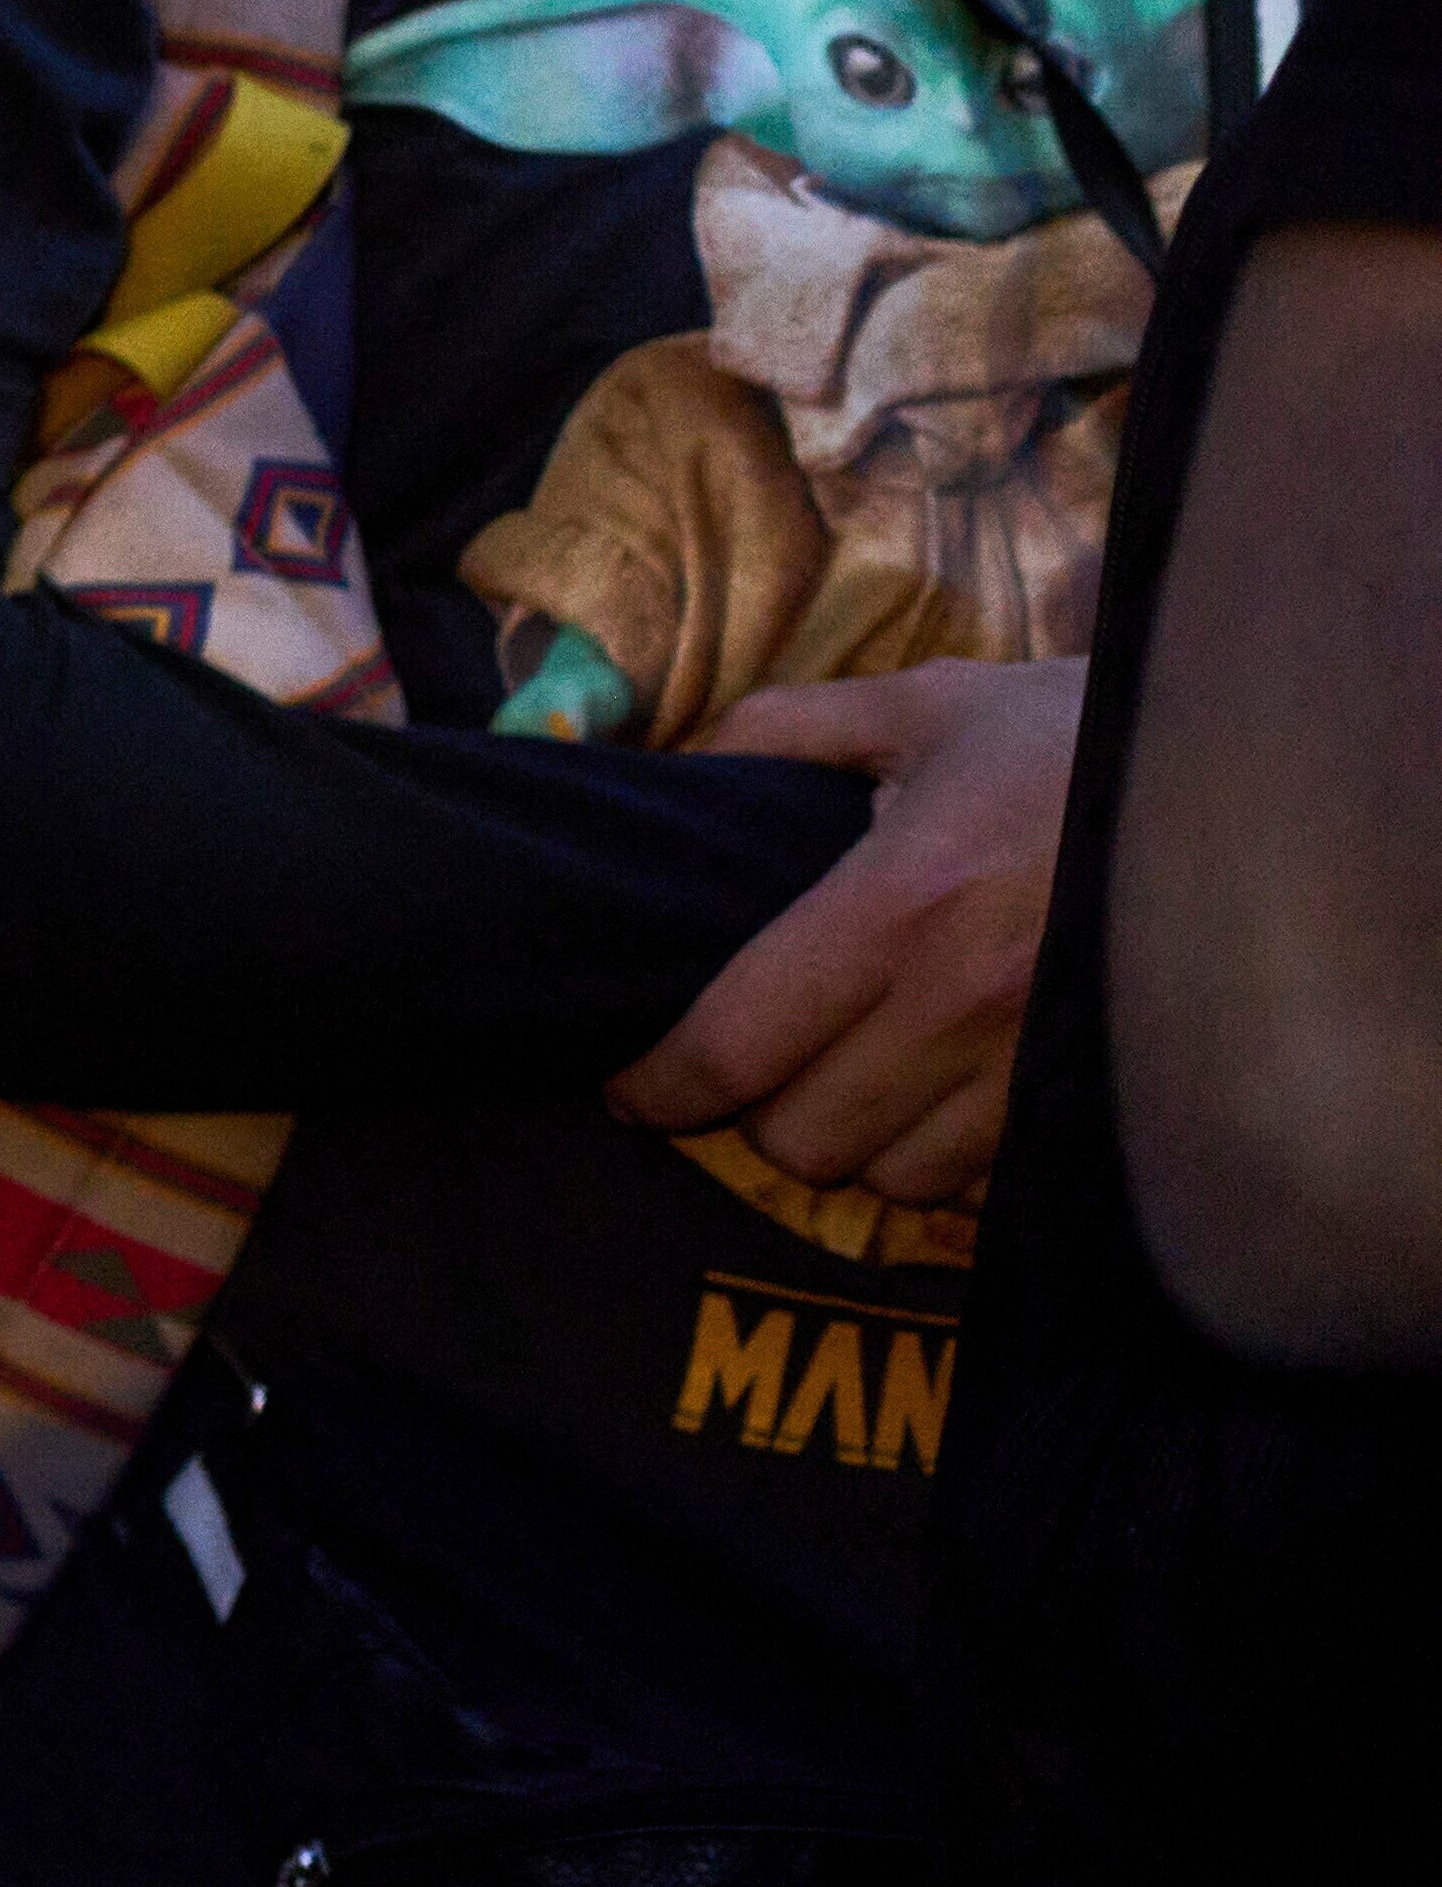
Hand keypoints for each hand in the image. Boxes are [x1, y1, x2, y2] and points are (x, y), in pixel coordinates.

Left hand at [604, 657, 1086, 1211]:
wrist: (1255, 776)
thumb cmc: (1070, 737)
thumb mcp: (921, 706)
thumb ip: (779, 730)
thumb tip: (671, 765)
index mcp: (896, 904)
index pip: (735, 1047)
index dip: (660, 1085)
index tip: (631, 1085)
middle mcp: (964, 1002)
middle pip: (806, 1139)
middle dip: (760, 1114)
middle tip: (757, 1071)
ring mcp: (1038, 1060)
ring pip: (895, 1178)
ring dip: (855, 1144)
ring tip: (849, 1084)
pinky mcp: (1097, 1094)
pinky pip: (985, 1180)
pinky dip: (942, 1157)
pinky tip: (934, 1100)